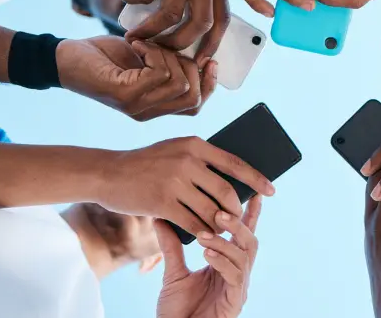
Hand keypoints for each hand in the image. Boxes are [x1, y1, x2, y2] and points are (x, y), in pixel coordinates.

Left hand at [56, 37, 215, 120]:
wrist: (64, 59)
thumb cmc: (104, 57)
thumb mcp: (146, 61)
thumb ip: (171, 66)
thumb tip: (202, 56)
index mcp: (155, 107)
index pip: (196, 106)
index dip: (210, 84)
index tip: (210, 60)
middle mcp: (147, 113)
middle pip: (194, 98)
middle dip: (191, 67)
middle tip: (168, 48)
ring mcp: (136, 107)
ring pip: (180, 84)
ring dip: (170, 56)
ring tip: (148, 45)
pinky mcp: (124, 96)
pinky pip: (160, 73)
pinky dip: (154, 51)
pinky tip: (137, 44)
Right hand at [96, 137, 273, 235]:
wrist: (108, 173)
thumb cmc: (147, 164)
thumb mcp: (176, 151)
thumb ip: (201, 161)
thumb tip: (234, 181)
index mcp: (195, 144)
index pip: (235, 163)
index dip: (256, 178)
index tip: (272, 190)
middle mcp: (187, 160)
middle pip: (226, 191)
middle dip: (235, 210)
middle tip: (237, 220)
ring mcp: (175, 181)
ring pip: (210, 210)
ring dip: (218, 225)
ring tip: (220, 230)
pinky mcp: (162, 202)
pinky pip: (192, 223)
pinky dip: (200, 232)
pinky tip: (203, 236)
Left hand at [156, 196, 260, 317]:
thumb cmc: (177, 312)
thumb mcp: (173, 273)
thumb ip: (171, 247)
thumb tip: (160, 217)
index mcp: (227, 265)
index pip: (241, 236)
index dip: (249, 215)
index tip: (251, 193)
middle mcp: (237, 274)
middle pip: (250, 240)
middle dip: (238, 224)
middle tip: (219, 213)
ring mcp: (238, 287)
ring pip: (244, 255)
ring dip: (224, 241)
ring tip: (203, 234)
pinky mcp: (235, 300)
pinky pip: (236, 275)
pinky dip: (222, 261)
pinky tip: (207, 253)